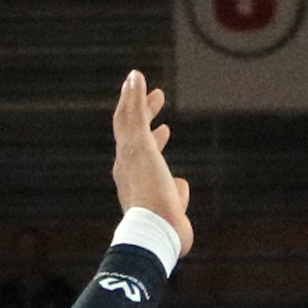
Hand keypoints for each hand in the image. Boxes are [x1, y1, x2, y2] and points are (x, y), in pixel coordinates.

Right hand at [110, 71, 193, 254]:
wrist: (154, 230)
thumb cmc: (165, 228)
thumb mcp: (174, 209)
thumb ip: (177, 196)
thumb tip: (181, 185)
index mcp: (135, 183)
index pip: (143, 157)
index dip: (154, 142)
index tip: (164, 130)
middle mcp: (127, 168)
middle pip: (132, 134)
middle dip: (143, 115)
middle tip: (158, 97)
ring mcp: (129, 156)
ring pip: (127, 121)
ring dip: (133, 99)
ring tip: (138, 80)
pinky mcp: (135, 146)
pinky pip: (131, 115)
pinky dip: (133, 95)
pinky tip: (137, 77)